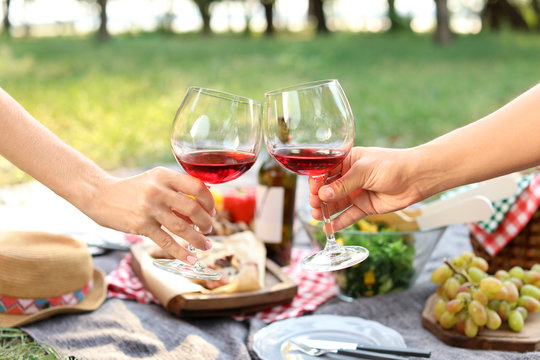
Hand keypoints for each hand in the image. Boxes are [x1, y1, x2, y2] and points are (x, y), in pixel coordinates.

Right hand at [83, 167, 214, 262]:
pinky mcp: (140, 225)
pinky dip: (180, 252)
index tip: (212, 211)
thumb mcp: (155, 179)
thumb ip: (177, 187)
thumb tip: (205, 202)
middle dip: (206, 223)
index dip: (209, 202)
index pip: (197, 187)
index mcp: (165, 176)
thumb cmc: (134, 189)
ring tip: (206, 245)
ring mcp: (149, 208)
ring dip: (198, 239)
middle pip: (193, 209)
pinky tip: (190, 259)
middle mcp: (158, 190)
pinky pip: (166, 241)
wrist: (100, 195)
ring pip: (182, 228)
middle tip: (208, 229)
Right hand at [309, 147, 426, 231]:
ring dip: (326, 211)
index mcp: (348, 161)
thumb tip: (323, 195)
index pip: (326, 172)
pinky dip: (339, 222)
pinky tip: (329, 228)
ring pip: (337, 204)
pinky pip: (349, 215)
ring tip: (317, 217)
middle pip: (328, 190)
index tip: (312, 191)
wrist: (417, 178)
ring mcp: (357, 192)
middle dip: (319, 198)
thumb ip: (343, 184)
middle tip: (314, 205)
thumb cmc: (392, 165)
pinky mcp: (365, 206)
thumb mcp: (364, 171)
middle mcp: (350, 177)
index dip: (317, 182)